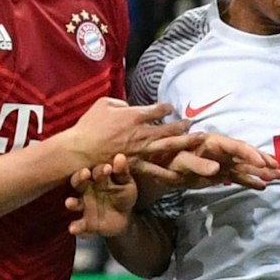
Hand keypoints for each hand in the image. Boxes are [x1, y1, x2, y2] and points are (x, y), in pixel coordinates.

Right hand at [64, 98, 199, 171]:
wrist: (80, 150)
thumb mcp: (104, 104)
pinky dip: (168, 173)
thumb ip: (121, 103)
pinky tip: (181, 176)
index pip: (158, 110)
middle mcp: (142, 133)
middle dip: (184, 126)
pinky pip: (155, 169)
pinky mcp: (136, 165)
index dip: (166, 108)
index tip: (171, 108)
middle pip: (170, 129)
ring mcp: (141, 150)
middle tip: (194, 125)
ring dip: (186, 144)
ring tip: (200, 142)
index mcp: (135, 116)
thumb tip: (130, 106)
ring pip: (169, 147)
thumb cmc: (89, 126)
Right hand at [64, 161, 137, 236]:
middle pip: (79, 182)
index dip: (100, 170)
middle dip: (80, 178)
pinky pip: (79, 225)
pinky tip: (73, 228)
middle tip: (85, 174)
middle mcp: (86, 190)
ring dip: (72, 203)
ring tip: (70, 203)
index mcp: (97, 178)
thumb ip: (123, 172)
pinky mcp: (86, 223)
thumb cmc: (123, 195)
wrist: (125, 218)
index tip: (107, 168)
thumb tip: (121, 157)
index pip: (95, 171)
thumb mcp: (126, 184)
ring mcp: (85, 207)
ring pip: (75, 203)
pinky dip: (75, 227)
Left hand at [129, 131, 279, 196]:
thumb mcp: (176, 163)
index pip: (234, 147)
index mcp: (209, 143)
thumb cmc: (163, 160)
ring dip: (260, 171)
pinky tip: (261, 187)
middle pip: (243, 155)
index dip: (250, 154)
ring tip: (278, 178)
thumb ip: (196, 165)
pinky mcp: (215, 174)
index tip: (264, 162)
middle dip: (261, 161)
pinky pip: (236, 177)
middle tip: (279, 169)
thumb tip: (217, 169)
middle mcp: (216, 151)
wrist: (150, 165)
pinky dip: (249, 181)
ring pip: (243, 166)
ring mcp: (217, 162)